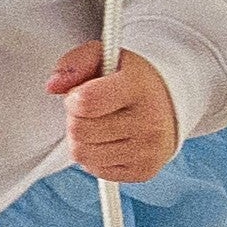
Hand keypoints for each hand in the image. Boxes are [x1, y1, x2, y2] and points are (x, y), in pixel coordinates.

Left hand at [48, 43, 180, 184]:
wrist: (172, 101)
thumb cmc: (132, 77)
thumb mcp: (105, 56)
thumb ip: (75, 62)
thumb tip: (54, 86)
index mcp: (139, 87)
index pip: (86, 102)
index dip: (73, 98)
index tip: (81, 94)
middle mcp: (149, 121)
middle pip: (79, 130)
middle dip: (76, 118)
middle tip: (93, 110)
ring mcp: (149, 150)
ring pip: (82, 153)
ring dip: (83, 139)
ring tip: (101, 123)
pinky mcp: (144, 171)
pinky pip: (95, 169)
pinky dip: (95, 156)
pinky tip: (110, 139)